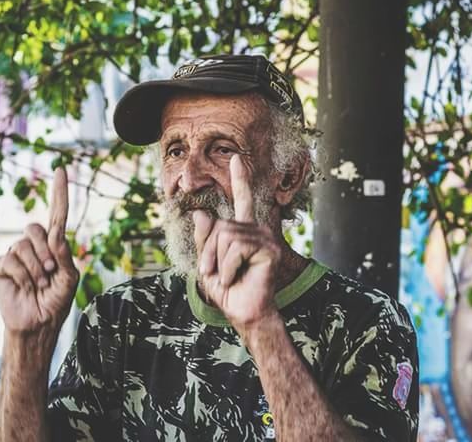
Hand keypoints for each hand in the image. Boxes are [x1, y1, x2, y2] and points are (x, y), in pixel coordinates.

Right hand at [0, 167, 79, 334]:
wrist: (37, 324)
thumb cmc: (56, 302)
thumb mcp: (69, 278)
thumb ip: (65, 255)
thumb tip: (58, 233)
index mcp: (55, 246)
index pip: (57, 214)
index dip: (59, 192)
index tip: (60, 170)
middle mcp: (35, 246)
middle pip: (35, 228)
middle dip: (45, 252)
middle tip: (50, 273)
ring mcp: (16, 255)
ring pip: (22, 245)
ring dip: (35, 268)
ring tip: (39, 284)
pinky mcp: (1, 267)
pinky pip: (8, 260)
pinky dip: (21, 276)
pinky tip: (25, 287)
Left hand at [193, 155, 280, 333]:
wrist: (243, 312)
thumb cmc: (227, 290)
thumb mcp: (207, 262)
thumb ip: (204, 239)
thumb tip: (201, 213)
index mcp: (242, 230)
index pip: (243, 199)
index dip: (240, 178)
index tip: (238, 158)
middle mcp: (256, 230)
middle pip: (220, 226)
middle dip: (209, 252)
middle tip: (215, 273)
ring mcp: (265, 238)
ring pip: (225, 237)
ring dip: (218, 262)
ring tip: (227, 277)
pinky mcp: (269, 250)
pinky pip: (235, 249)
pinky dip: (227, 268)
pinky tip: (236, 279)